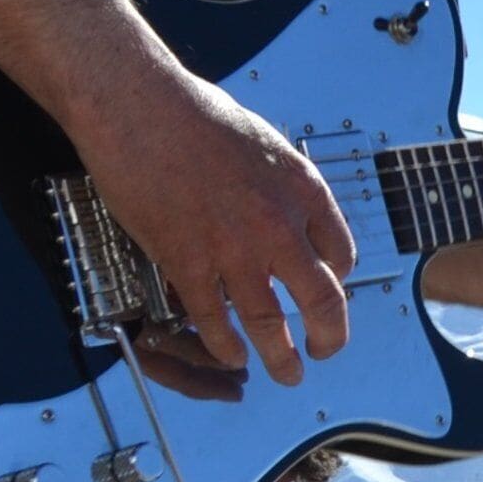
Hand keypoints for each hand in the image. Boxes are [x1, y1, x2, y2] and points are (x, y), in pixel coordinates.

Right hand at [70, 63, 353, 386]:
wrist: (140, 107)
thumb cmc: (196, 116)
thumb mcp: (266, 146)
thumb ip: (284, 188)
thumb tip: (292, 219)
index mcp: (305, 191)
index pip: (342, 254)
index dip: (338, 281)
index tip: (329, 291)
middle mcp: (279, 225)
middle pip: (323, 298)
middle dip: (331, 335)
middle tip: (326, 351)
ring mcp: (234, 248)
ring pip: (270, 322)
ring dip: (281, 357)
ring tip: (288, 374)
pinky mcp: (187, 261)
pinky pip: (213, 320)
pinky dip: (226, 346)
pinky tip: (232, 357)